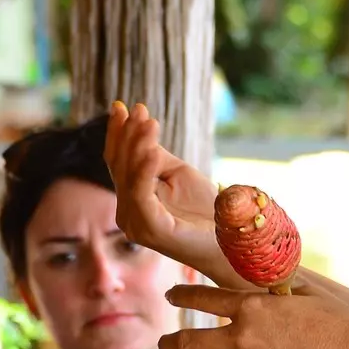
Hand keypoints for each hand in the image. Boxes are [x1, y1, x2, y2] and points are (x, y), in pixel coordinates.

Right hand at [103, 103, 226, 282]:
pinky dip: (144, 172)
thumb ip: (156, 157)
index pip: (118, 163)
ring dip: (137, 146)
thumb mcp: (178, 174)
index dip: (118, 134)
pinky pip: (141, 195)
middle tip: (138, 109)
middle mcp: (127, 214)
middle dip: (128, 135)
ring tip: (149, 122)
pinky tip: (152, 151)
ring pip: (129, 178)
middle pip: (120, 167)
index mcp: (132, 201)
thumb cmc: (207, 210)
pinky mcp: (151, 230)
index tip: (122, 106)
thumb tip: (140, 130)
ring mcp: (136, 224)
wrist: (231, 242)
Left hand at [161, 284, 348, 348]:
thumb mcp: (308, 294)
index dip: (180, 297)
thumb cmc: (341, 325)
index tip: (171, 297)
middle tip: (164, 344)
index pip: (199, 298)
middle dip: (168, 343)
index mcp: (251, 305)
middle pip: (184, 341)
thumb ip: (278, 288)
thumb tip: (268, 277)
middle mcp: (242, 336)